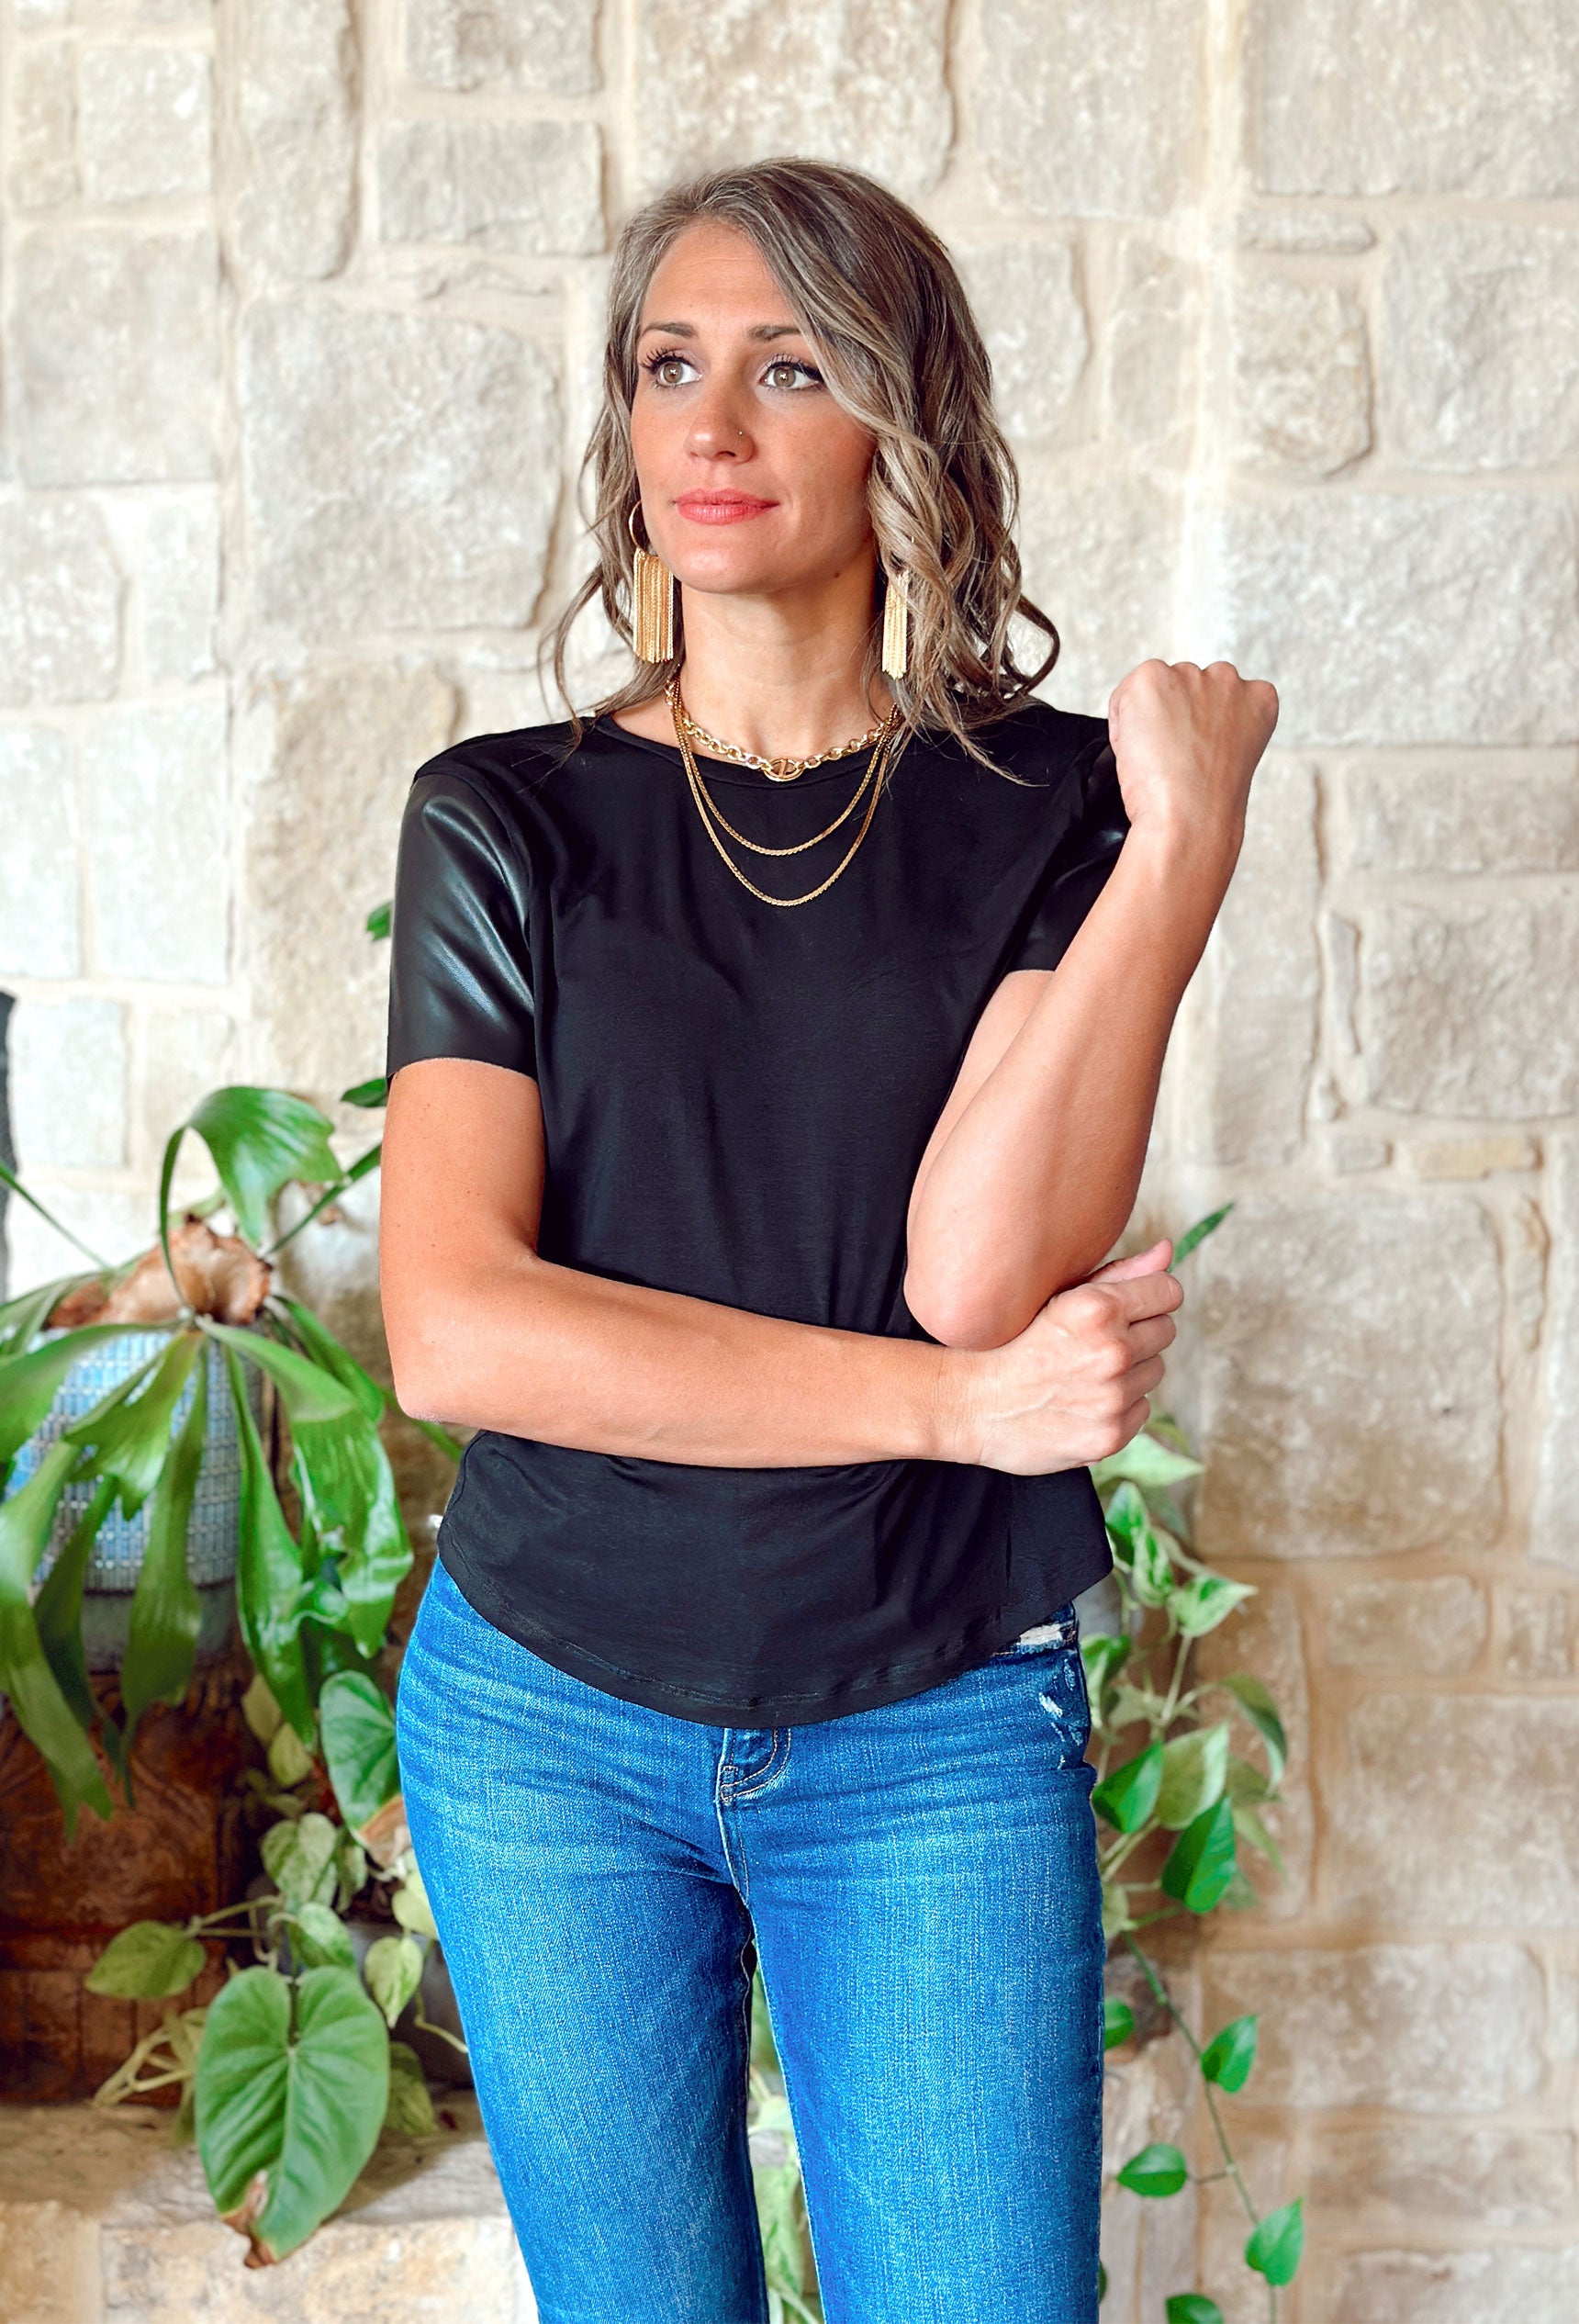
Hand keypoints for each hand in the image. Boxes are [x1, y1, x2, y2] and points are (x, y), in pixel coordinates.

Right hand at [956, 1237, 1182, 1475]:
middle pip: (1165, 1331)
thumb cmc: (1011, 1343)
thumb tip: (1168, 1250)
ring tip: (1084, 1371)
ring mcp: (1112, 1398)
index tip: (1127, 1305)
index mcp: (1097, 1308)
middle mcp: (1111, 1352)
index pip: (1168, 1291)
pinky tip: (1083, 1400)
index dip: (1149, 1295)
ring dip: (1129, 1370)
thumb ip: (1120, 1273)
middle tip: (1095, 1341)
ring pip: (1154, 1371)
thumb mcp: (1058, 1296)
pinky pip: (1141, 1410)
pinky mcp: (1110, 1436)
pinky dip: (1120, 1406)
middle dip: (1138, 1332)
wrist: (969, 1403)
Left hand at [1107, 659, 1277, 861]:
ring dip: (1149, 718)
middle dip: (1175, 718)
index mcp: (1258, 699)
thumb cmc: (1208, 803)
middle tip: (1176, 760)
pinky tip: (1140, 751)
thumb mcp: (1232, 758)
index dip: (1200, 732)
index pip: (1219, 700)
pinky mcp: (1152, 678)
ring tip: (1160, 759)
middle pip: (1186, 689)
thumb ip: (1219, 729)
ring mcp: (1189, 675)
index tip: (1199, 757)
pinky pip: (1125, 696)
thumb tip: (1184, 721)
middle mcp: (1228, 679)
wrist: (1190, 817)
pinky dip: (1122, 724)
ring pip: (1156, 691)